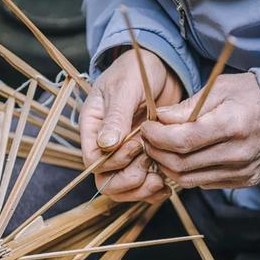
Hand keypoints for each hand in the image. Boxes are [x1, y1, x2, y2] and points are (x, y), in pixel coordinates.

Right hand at [80, 48, 181, 202]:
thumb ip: (116, 117)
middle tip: (149, 161)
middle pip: (106, 182)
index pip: (93, 161)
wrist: (161, 67)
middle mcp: (106, 146)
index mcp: (93, 128)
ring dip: (142, 189)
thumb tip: (106, 145)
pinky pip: (142, 188)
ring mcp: (125, 156)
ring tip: (160, 177)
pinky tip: (166, 185)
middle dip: (129, 179)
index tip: (137, 145)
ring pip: (123, 189)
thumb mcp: (125, 88)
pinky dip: (154, 192)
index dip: (114, 162)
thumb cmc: (138, 70)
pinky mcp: (144, 160)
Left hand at [141, 73, 259, 188]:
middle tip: (148, 139)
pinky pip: (203, 183)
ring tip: (160, 149)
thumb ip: (188, 107)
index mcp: (232, 124)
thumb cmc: (252, 95)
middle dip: (156, 152)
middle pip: (181, 163)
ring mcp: (240, 171)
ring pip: (188, 179)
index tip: (146, 126)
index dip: (157, 136)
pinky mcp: (241, 181)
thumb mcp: (220, 89)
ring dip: (166, 166)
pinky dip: (185, 173)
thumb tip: (159, 119)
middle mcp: (237, 153)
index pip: (183, 139)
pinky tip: (180, 157)